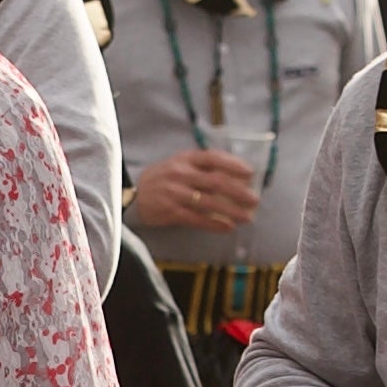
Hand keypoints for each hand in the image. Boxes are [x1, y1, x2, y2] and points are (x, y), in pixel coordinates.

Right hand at [128, 147, 261, 235]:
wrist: (131, 195)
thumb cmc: (162, 179)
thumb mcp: (178, 164)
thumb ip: (201, 167)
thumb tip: (234, 176)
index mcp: (185, 159)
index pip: (213, 158)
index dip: (233, 165)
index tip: (250, 174)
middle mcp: (180, 174)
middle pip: (215, 182)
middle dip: (238, 192)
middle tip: (254, 200)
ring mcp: (175, 193)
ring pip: (209, 202)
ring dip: (231, 211)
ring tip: (247, 217)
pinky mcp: (170, 211)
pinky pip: (197, 218)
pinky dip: (214, 223)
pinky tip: (227, 227)